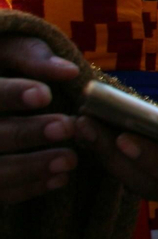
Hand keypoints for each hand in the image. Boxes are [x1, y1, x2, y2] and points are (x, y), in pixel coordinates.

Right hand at [0, 36, 80, 203]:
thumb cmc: (1, 66)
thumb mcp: (7, 50)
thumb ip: (31, 55)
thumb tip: (69, 71)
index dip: (12, 94)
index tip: (45, 94)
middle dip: (26, 133)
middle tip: (66, 127)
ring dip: (30, 167)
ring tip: (70, 160)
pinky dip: (26, 188)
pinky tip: (58, 180)